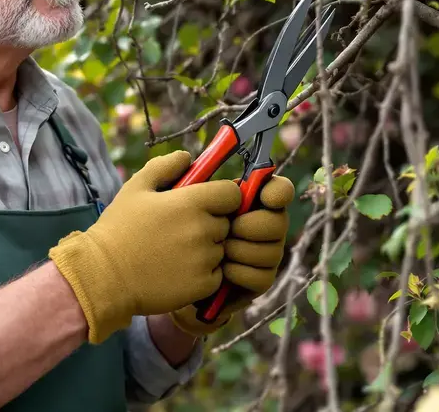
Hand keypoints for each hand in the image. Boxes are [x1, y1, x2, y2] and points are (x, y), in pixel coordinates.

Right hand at [48, 151, 240, 343]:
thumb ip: (164, 167)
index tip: (208, 204)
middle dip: (210, 224)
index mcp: (191, 202)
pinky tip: (177, 271)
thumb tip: (188, 156)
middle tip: (182, 231)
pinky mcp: (203, 285)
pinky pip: (216, 274)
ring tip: (175, 253)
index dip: (222, 198)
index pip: (232, 194)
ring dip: (207, 250)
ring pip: (221, 250)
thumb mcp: (135, 188)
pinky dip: (203, 274)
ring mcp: (205, 259)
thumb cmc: (118, 229)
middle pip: (226, 223)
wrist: (103, 276)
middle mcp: (203, 229)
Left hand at [171, 174, 293, 336]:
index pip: (276, 189)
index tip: (267, 197)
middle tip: (232, 229)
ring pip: (273, 251)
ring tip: (220, 253)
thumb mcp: (159, 202)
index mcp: (244, 201)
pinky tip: (222, 273)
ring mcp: (261, 255)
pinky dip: (242, 274)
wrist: (166, 280)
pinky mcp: (256, 282)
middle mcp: (259, 225)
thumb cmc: (164, 235)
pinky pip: (262, 277)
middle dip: (256, 225)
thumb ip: (168, 174)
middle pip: (279, 221)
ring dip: (244, 251)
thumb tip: (186, 157)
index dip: (279, 190)